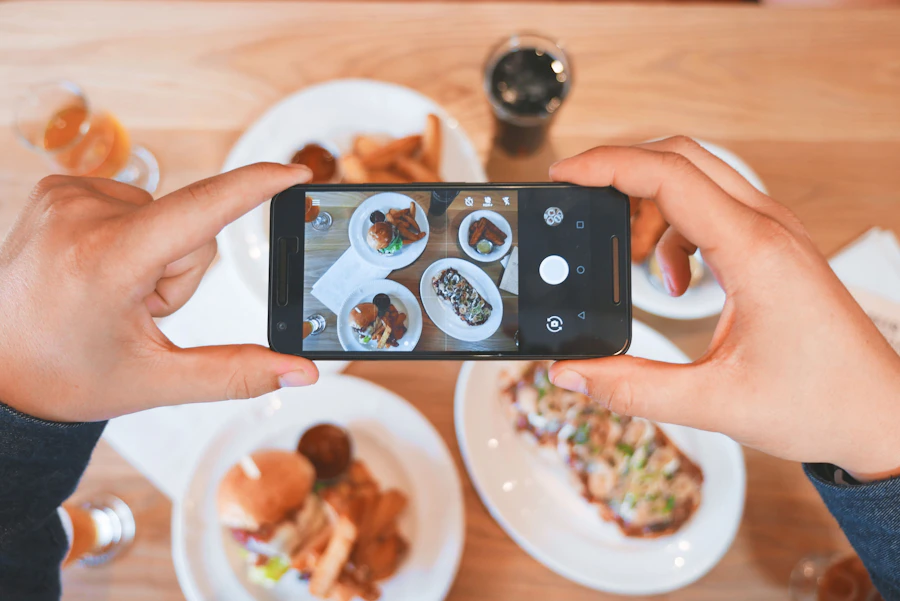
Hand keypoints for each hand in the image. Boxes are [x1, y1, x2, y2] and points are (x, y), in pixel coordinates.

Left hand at [0, 164, 317, 421]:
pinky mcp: (59, 188)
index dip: (257, 187)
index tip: (296, 172)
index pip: (202, 209)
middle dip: (181, 272)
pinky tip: (98, 269)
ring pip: (165, 216)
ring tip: (111, 292)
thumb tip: (300, 373)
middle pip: (190, 227)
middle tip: (136, 310)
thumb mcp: (156, 381)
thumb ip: (237, 373)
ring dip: (156, 256)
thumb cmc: (65, 376)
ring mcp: (66, 196)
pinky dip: (131, 238)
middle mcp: (82, 214)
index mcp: (107, 261)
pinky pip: (133, 204)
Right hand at [549, 137, 899, 478]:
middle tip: (581, 201)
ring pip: (696, 179)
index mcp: (753, 251)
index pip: (669, 175)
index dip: (607, 166)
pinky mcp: (773, 247)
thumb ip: (633, 388)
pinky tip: (675, 281)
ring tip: (630, 259)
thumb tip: (572, 372)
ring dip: (649, 205)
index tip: (564, 175)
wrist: (880, 414)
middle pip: (680, 158)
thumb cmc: (821, 403)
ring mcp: (774, 233)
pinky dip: (675, 231)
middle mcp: (767, 228)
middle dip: (621, 172)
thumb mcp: (714, 402)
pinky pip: (711, 209)